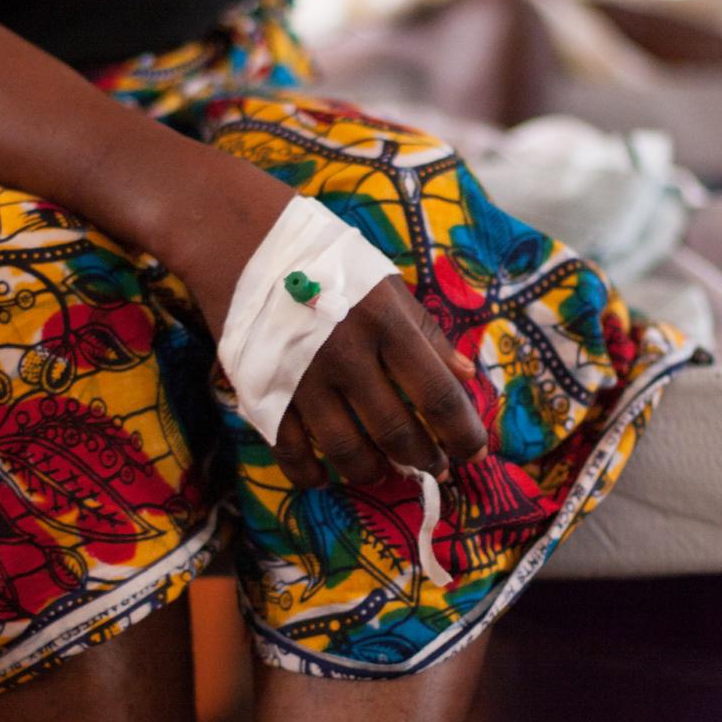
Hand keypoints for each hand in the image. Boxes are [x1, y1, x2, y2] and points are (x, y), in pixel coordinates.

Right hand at [270, 276, 487, 488]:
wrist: (245, 244)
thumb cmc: (330, 265)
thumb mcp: (387, 287)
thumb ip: (427, 334)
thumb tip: (466, 377)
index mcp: (386, 323)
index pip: (436, 393)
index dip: (462, 433)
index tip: (475, 453)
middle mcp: (346, 354)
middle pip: (394, 430)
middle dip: (424, 459)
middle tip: (436, 467)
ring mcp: (303, 377)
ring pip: (345, 449)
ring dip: (372, 471)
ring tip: (384, 471)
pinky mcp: (264, 390)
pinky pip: (289, 450)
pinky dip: (309, 473)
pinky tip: (324, 477)